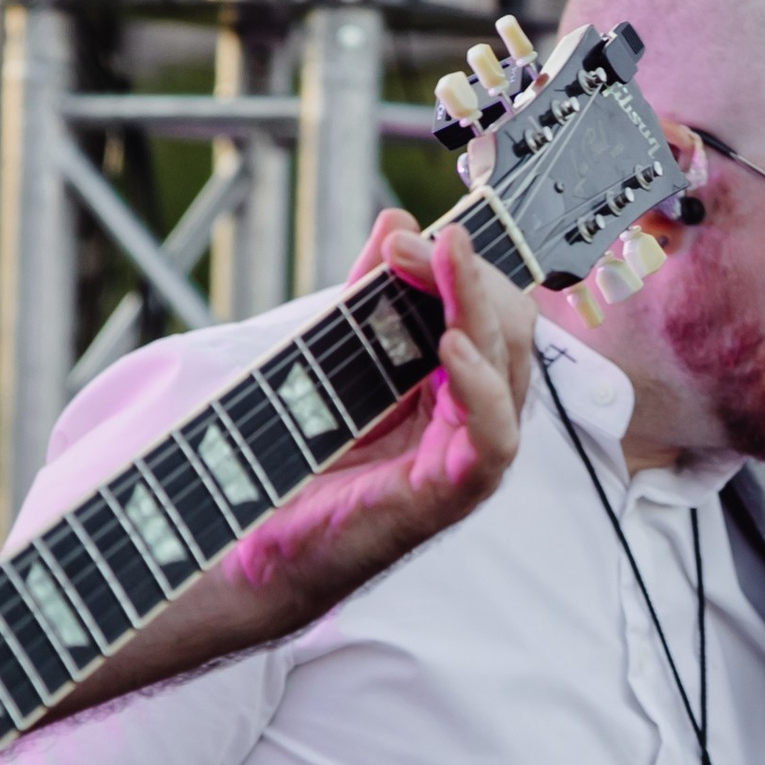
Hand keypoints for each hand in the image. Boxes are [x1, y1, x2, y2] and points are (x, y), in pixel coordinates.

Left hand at [218, 215, 532, 632]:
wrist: (255, 546)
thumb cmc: (301, 463)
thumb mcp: (335, 355)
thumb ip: (368, 294)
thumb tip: (396, 219)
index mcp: (453, 386)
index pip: (488, 309)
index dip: (456, 264)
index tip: (405, 235)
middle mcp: (472, 419)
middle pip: (509, 331)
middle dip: (468, 275)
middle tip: (414, 244)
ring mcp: (467, 457)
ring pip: (509, 372)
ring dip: (478, 309)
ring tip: (443, 265)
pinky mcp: (451, 494)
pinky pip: (494, 438)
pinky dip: (481, 389)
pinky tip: (453, 346)